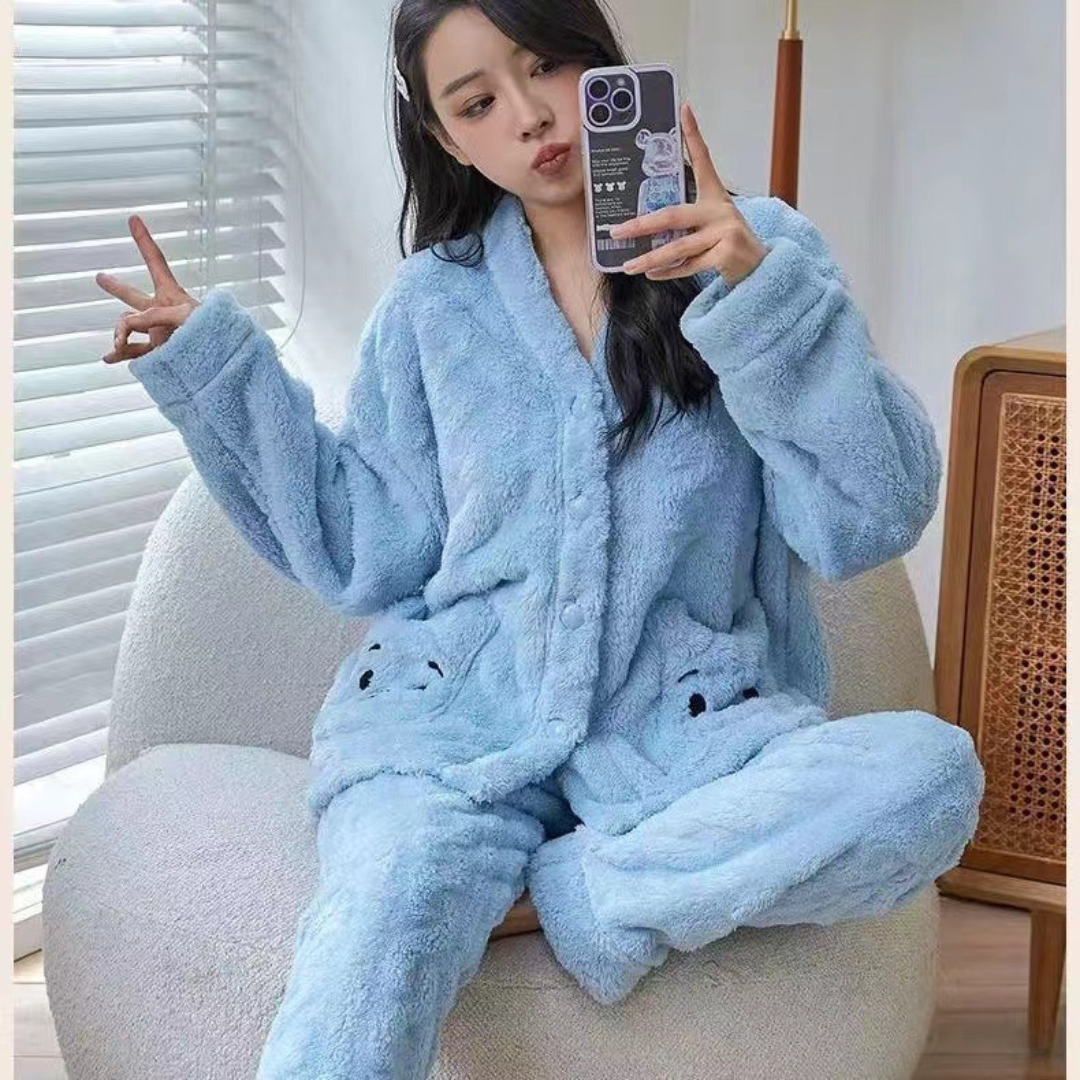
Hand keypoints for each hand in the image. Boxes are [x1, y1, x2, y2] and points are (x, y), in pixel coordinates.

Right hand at [96, 215, 200, 362]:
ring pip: (128, 326)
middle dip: (117, 288)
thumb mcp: (186, 316)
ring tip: (118, 343)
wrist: (223, 361)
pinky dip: (120, 355)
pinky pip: (133, 352)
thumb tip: (127, 325)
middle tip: (100, 278)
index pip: (155, 262)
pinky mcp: (159, 353)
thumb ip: (154, 316)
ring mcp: (158, 332)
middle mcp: (162, 311)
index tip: (134, 219)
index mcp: (173, 295)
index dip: (144, 241)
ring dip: (119, 334)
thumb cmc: (212, 333)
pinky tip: (108, 358)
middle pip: (133, 296)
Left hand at [608, 102, 766, 286]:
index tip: (683, 109)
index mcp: (714, 195)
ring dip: (650, 257)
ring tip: (629, 265)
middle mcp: (719, 209)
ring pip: (678, 246)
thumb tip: (643, 223)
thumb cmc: (726, 240)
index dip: (693, 134)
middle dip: (641, 224)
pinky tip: (652, 273)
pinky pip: (689, 265)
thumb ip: (683, 218)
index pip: (703, 158)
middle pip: (672, 214)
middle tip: (617, 231)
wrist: (758, 266)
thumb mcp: (710, 220)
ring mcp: (724, 231)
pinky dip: (668, 271)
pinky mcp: (726, 254)